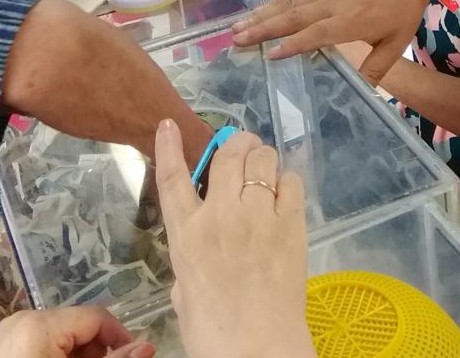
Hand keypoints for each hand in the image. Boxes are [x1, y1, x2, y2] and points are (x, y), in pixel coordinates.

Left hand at [0, 306, 151, 357]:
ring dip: (73, 356)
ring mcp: (0, 336)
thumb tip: (148, 347)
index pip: (96, 317)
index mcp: (39, 325)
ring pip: (54, 336)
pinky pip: (31, 345)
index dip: (120, 337)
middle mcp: (19, 321)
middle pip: (74, 326)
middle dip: (94, 352)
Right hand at [154, 120, 313, 357]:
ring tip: (264, 172)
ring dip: (262, 159)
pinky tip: (284, 197)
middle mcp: (221, 215)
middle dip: (236, 144)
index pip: (174, 179)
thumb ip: (191, 260)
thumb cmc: (214, 332)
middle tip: (242, 148)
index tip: (169, 124)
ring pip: (262, 159)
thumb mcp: (186, 292)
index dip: (171, 147)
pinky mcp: (291, 222)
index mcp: (188, 235)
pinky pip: (291, 181)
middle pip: (227, 155)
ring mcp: (258, 215)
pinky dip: (287, 182)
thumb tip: (200, 250)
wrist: (256, 350)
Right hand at [232, 0, 429, 85]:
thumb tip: (362, 91)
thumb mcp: (396, 43)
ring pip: (289, 2)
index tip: (271, 54)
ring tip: (238, 25)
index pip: (316, 33)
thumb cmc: (402, 9)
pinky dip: (275, 1)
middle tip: (237, 39)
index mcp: (350, 21)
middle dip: (263, 28)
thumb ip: (377, 67)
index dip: (294, 44)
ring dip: (262, 13)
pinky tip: (261, 9)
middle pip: (293, 16)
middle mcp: (333, 4)